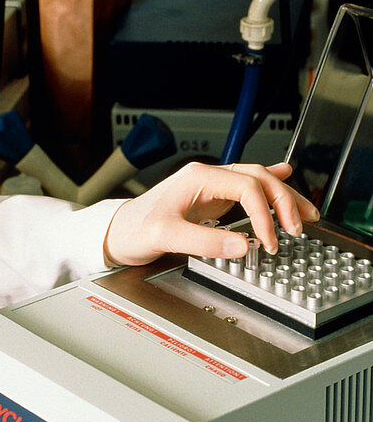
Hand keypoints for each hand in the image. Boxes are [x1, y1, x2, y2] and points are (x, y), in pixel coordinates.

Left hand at [103, 161, 319, 267]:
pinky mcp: (210, 199)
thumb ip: (204, 240)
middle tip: (298, 227)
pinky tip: (285, 177)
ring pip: (257, 181)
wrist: (116, 232)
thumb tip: (242, 244)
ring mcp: (209, 186)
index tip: (268, 240)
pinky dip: (269, 187)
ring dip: (283, 195)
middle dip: (284, 201)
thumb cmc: (134, 230)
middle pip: (258, 177)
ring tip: (306, 212)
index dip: (264, 213)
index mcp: (197, 178)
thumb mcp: (166, 237)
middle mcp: (206, 177)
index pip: (246, 186)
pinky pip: (247, 188)